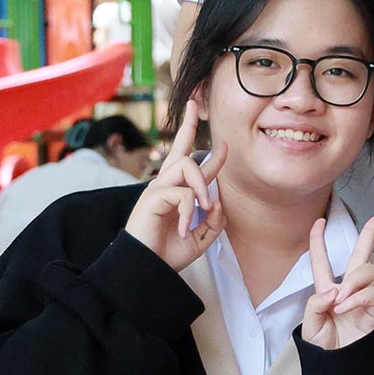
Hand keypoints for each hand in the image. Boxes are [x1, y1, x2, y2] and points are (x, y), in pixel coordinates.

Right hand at [123, 99, 228, 271]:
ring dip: (201, 186)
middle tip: (193, 105)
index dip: (213, 156)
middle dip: (188, 126)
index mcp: (178, 193)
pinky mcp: (152, 198)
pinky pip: (181, 194)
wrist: (148, 269)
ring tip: (202, 208)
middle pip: (180, 149)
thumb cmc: (169, 253)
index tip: (225, 143)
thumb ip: (213, 221)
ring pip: (187, 166)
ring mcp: (157, 189)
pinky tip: (184, 230)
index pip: (196, 168)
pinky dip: (189, 212)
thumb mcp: (202, 238)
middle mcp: (166, 185)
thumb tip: (217, 203)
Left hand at [303, 212, 373, 349]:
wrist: (339, 367)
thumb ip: (315, 304)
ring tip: (341, 300)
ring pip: (367, 271)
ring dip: (353, 281)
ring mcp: (363, 297)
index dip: (318, 240)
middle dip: (371, 232)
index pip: (323, 261)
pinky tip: (346, 309)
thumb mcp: (309, 326)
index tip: (320, 221)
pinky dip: (356, 298)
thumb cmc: (324, 348)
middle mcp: (348, 289)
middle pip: (361, 254)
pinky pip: (370, 293)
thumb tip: (335, 290)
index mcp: (327, 290)